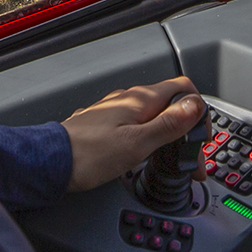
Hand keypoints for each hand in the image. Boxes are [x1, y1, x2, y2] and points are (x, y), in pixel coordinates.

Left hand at [63, 76, 205, 190]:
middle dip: (185, 129)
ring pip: (152, 115)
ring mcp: (115, 111)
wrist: (50, 162)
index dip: (199, 110)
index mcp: (140, 100)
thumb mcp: (137, 143)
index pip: (183, 88)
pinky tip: (145, 155)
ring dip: (168, 135)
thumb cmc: (88, 155)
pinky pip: (135, 125)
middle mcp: (128, 99)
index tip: (201, 136)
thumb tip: (194, 106)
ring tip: (172, 158)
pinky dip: (148, 138)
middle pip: (170, 105)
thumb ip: (168, 124)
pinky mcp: (104, 124)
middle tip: (190, 159)